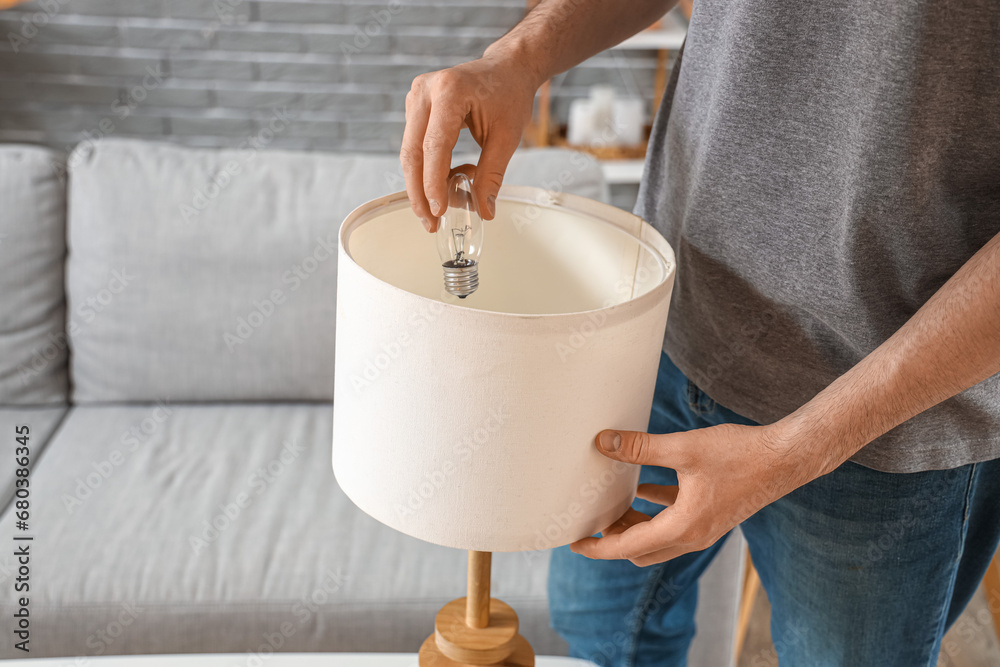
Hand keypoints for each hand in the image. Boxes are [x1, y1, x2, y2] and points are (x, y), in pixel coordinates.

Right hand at [400, 55, 537, 230]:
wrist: (506, 68)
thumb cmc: (508, 95)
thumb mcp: (507, 137)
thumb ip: (492, 174)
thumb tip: (485, 211)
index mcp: (450, 91)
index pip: (434, 146)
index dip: (433, 183)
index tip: (438, 210)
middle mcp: (425, 90)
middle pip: (412, 152)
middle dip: (419, 192)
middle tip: (429, 222)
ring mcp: (416, 96)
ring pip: (409, 152)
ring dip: (419, 185)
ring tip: (434, 211)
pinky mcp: (415, 106)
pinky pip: (414, 146)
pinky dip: (424, 170)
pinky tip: (438, 187)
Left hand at [571, 422, 831, 566]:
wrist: (787, 459)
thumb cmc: (740, 455)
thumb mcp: (684, 448)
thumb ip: (640, 447)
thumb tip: (603, 442)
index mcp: (683, 528)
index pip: (628, 547)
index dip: (598, 546)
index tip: (574, 542)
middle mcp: (692, 536)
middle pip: (640, 550)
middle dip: (613, 539)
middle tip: (589, 520)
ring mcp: (704, 528)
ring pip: (657, 537)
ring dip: (633, 525)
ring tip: (609, 504)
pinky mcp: (711, 515)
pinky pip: (673, 520)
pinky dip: (654, 510)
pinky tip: (642, 487)